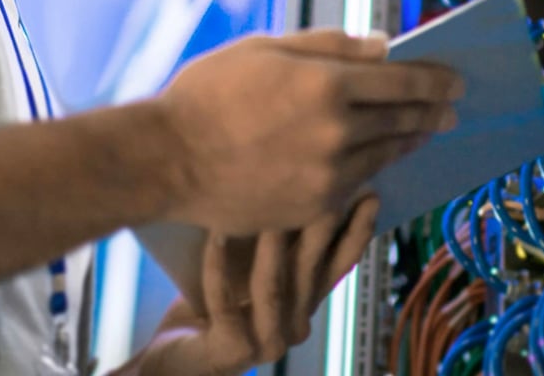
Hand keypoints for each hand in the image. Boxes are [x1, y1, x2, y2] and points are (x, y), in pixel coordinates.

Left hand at [125, 196, 381, 375]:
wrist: (175, 356)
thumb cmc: (212, 307)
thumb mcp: (250, 271)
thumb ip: (276, 245)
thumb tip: (293, 188)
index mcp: (304, 306)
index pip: (338, 267)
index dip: (355, 233)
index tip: (368, 195)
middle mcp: (294, 327)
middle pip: (309, 271)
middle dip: (318, 226)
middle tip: (322, 186)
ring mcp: (267, 344)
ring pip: (272, 287)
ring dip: (268, 244)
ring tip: (264, 202)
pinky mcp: (234, 352)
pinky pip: (224, 303)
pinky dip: (217, 266)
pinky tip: (215, 234)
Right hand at [157, 30, 461, 234]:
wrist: (168, 160)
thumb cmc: (207, 93)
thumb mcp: (265, 50)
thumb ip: (328, 46)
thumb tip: (381, 47)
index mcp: (326, 83)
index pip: (402, 81)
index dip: (434, 80)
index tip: (454, 81)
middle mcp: (336, 131)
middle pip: (402, 120)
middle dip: (431, 112)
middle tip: (449, 109)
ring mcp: (327, 174)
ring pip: (385, 156)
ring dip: (408, 142)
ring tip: (421, 133)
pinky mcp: (313, 207)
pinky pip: (357, 185)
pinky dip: (373, 169)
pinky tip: (378, 162)